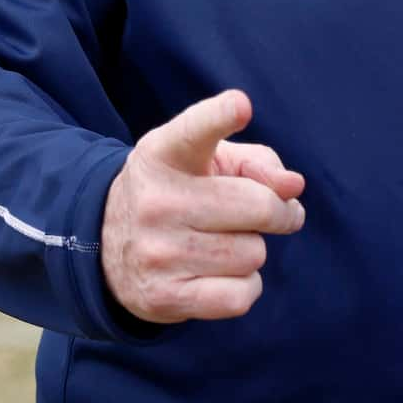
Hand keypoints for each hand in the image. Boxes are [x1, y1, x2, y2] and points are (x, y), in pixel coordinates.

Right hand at [99, 89, 306, 324]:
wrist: (109, 249)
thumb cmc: (181, 195)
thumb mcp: (209, 162)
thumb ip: (258, 163)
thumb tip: (293, 187)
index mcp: (164, 154)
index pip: (195, 130)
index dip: (220, 116)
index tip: (241, 106)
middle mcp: (156, 201)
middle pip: (259, 206)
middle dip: (277, 212)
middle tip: (267, 215)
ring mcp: (157, 252)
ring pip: (254, 253)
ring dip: (252, 251)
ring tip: (223, 245)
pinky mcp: (164, 296)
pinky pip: (242, 295)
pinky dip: (245, 288)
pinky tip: (220, 276)